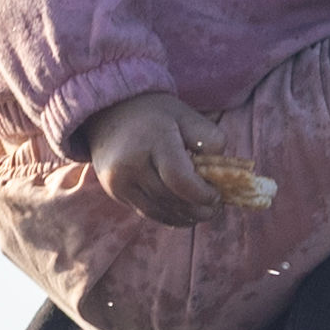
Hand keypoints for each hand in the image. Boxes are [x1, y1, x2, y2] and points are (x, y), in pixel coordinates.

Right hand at [78, 91, 228, 229]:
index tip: (217, 195)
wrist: (108, 112)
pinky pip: (148, 212)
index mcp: (153, 139)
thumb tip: (220, 173)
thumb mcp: (185, 115)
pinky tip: (184, 213)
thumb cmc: (155, 114)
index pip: (180, 180)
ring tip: (203, 212)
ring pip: (160, 211)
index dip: (202, 194)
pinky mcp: (115, 192)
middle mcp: (131, 162)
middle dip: (199, 208)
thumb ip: (209, 138)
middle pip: (172, 199)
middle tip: (216, 208)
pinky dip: (169, 217)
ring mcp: (119, 180)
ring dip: (186, 217)